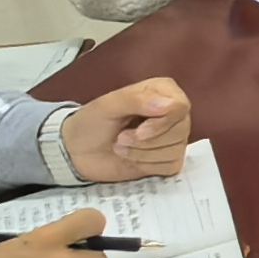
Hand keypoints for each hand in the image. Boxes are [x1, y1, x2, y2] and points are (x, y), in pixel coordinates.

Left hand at [59, 79, 191, 181]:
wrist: (77, 152)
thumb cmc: (91, 122)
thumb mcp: (107, 105)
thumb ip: (136, 100)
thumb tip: (169, 105)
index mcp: (163, 92)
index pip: (181, 107)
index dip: (162, 123)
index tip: (138, 130)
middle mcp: (173, 113)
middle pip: (181, 130)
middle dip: (147, 141)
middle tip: (121, 138)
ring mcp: (173, 138)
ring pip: (175, 150)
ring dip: (142, 153)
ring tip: (121, 147)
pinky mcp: (168, 159)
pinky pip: (171, 166)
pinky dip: (148, 165)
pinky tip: (132, 158)